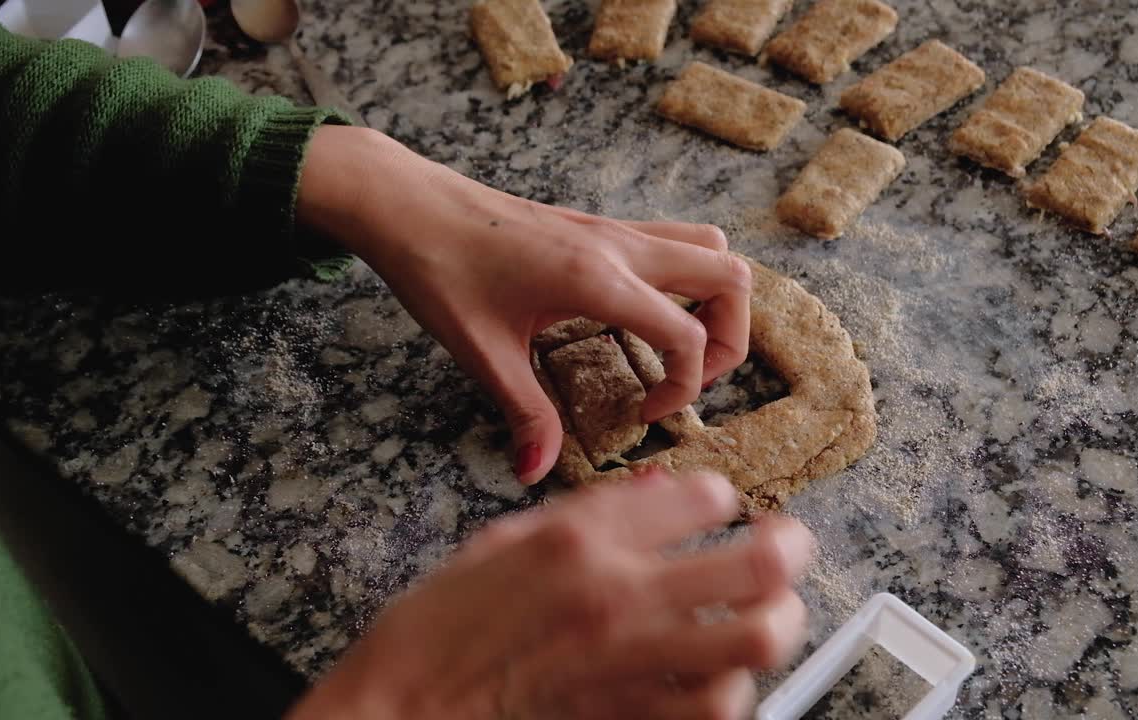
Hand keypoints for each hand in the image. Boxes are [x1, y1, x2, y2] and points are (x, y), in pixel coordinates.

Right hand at [284, 470, 814, 719]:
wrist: (406, 709)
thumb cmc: (438, 627)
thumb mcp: (502, 541)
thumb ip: (585, 514)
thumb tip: (654, 491)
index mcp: (580, 540)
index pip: (702, 497)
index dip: (718, 496)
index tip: (716, 504)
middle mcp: (618, 597)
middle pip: (756, 563)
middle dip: (787, 546)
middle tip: (789, 544)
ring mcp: (632, 663)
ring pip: (757, 638)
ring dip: (775, 619)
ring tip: (771, 610)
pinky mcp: (633, 718)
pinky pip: (720, 704)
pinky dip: (735, 684)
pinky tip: (724, 671)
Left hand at [297, 126, 753, 483]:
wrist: (407, 205)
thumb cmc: (439, 270)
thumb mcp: (481, 352)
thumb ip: (524, 413)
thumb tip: (536, 473)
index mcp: (597, 279)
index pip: (688, 332)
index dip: (685, 386)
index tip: (646, 414)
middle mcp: (619, 247)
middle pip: (729, 275)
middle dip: (730, 338)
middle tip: (687, 379)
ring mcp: (612, 230)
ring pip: (709, 247)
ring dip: (714, 300)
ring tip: (677, 347)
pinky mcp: (597, 227)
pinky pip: (673, 241)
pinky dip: (682, 280)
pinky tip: (637, 318)